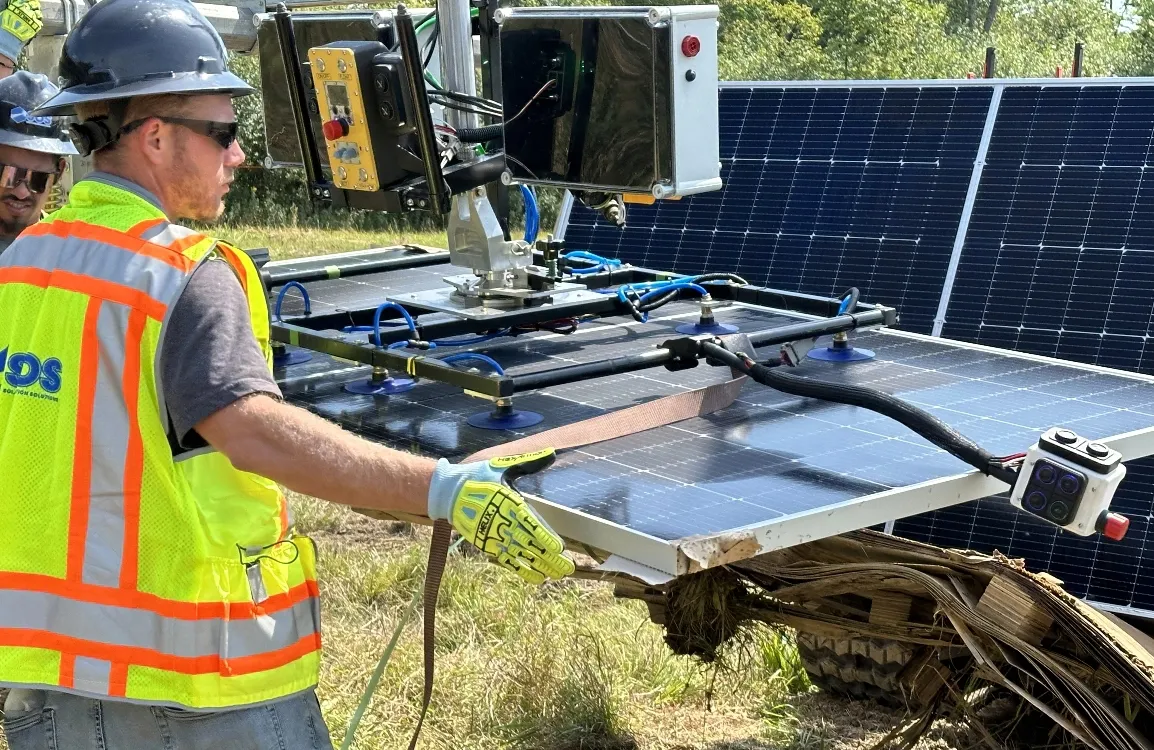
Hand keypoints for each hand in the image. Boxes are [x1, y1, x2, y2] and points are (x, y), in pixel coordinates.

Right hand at [427, 448, 574, 583]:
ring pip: (521, 555)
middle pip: (530, 545)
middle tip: (567, 568)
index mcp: (509, 503)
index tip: (559, 548)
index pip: (531, 525)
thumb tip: (551, 453)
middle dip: (549, 557)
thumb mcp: (503, 467)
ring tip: (557, 574)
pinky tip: (537, 577)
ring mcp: (493, 536)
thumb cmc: (478, 477)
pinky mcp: (486, 544)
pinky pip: (507, 560)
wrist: (448, 492)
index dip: (545, 538)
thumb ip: (529, 463)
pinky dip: (522, 570)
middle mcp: (503, 523)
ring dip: (540, 566)